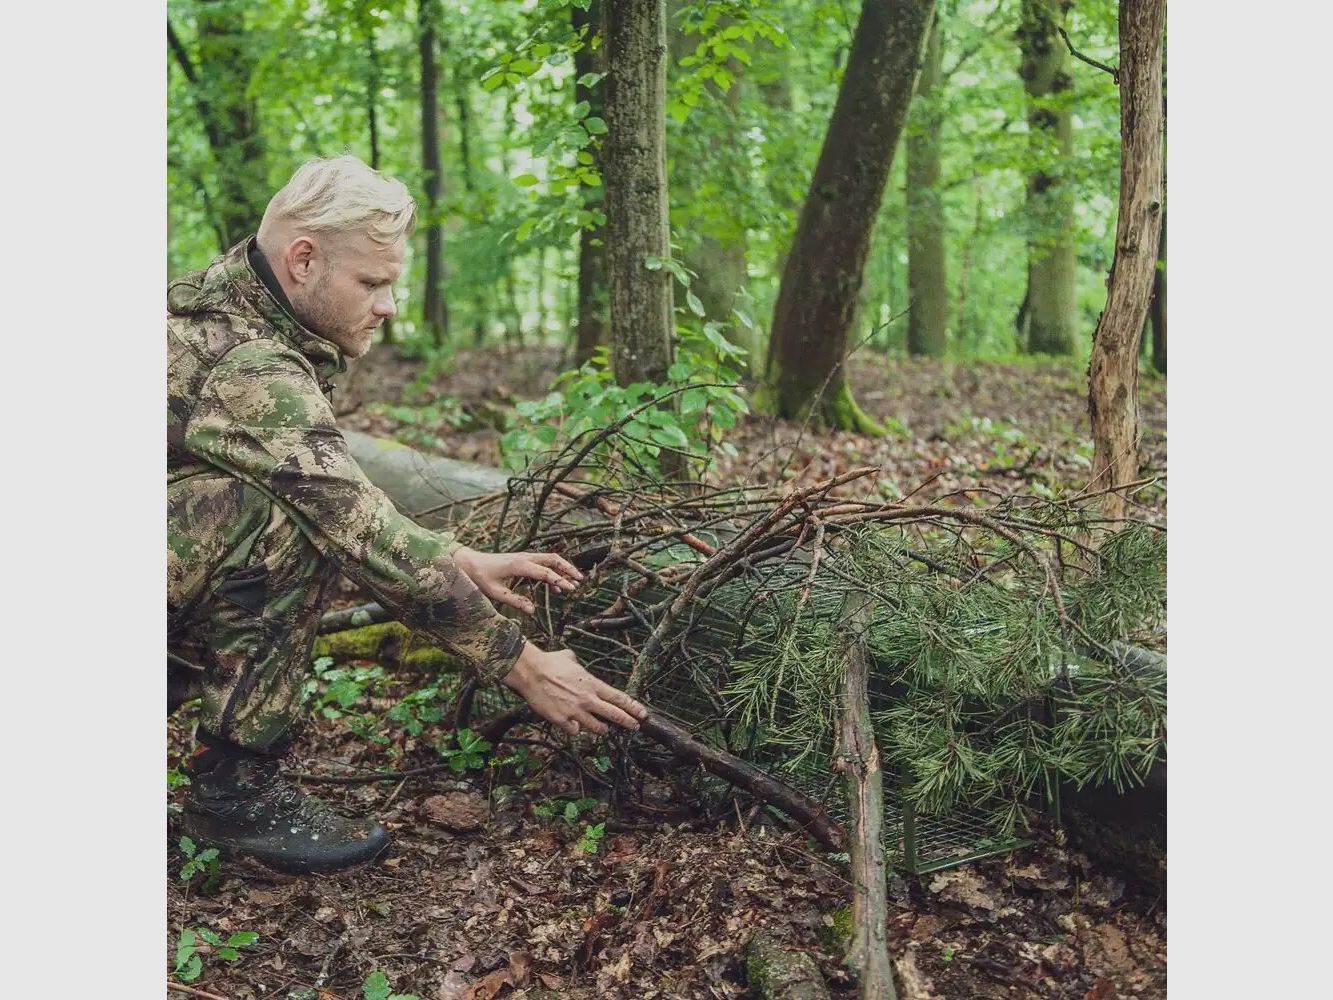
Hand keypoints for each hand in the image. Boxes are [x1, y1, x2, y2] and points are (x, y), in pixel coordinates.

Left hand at [453, 546, 583, 615]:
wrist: (470, 562)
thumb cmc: (481, 577)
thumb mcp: (496, 593)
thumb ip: (516, 602)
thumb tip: (533, 611)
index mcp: (519, 565)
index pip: (544, 572)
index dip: (559, 580)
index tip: (570, 588)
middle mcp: (524, 557)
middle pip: (553, 559)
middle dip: (568, 569)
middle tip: (580, 580)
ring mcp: (524, 557)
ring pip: (550, 559)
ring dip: (563, 569)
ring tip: (574, 583)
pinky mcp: (523, 559)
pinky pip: (542, 563)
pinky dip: (552, 572)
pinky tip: (556, 588)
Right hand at [502, 643, 647, 736]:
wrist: (531, 672)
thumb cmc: (549, 663)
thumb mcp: (569, 658)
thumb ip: (577, 664)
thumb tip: (575, 662)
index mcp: (592, 684)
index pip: (619, 698)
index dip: (633, 707)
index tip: (643, 714)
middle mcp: (587, 699)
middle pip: (614, 715)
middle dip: (628, 722)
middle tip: (635, 727)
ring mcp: (575, 711)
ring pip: (596, 727)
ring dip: (601, 729)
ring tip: (604, 729)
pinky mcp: (562, 720)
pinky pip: (573, 730)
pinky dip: (573, 729)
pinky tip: (571, 725)